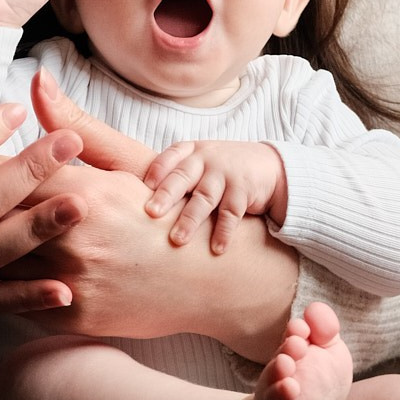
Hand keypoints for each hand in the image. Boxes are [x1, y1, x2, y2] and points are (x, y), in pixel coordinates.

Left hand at [0, 71, 298, 360]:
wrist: (207, 279)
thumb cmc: (163, 211)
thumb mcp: (127, 161)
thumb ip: (75, 125)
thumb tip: (37, 79)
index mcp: (83, 191)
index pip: (3, 172)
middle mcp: (72, 238)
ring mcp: (70, 283)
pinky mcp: (69, 317)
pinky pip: (12, 301)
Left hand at [143, 140, 286, 252]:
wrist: (266, 166)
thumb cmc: (220, 170)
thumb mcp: (198, 164)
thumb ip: (172, 178)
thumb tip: (132, 206)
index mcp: (190, 151)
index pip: (169, 158)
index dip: (156, 171)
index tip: (142, 188)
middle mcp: (206, 159)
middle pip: (182, 177)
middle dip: (166, 195)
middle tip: (151, 213)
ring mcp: (226, 173)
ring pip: (205, 197)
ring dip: (191, 219)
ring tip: (178, 240)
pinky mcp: (244, 190)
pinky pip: (231, 213)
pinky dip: (224, 231)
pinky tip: (216, 249)